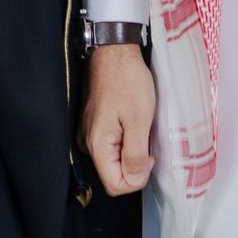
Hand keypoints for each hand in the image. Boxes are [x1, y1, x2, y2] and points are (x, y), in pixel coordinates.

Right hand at [80, 43, 156, 195]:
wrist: (114, 52)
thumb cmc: (127, 80)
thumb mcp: (139, 120)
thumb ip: (136, 155)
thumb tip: (135, 180)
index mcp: (97, 145)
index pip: (115, 186)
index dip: (137, 179)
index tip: (149, 156)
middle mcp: (88, 142)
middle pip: (113, 174)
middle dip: (134, 164)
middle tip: (147, 140)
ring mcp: (88, 132)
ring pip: (112, 159)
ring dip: (130, 151)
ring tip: (140, 126)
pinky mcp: (93, 123)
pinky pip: (110, 144)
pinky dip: (124, 140)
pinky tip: (131, 122)